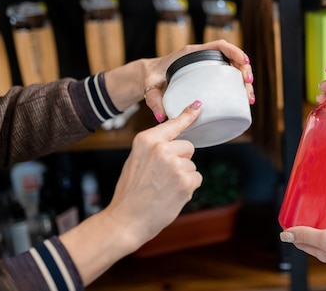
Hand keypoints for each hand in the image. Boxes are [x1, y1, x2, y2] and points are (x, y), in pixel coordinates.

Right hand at [59, 101, 204, 283]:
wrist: (126, 221)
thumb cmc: (131, 193)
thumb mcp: (136, 161)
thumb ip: (155, 148)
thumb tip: (175, 143)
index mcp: (146, 140)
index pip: (173, 124)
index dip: (188, 115)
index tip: (199, 105)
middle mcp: (161, 148)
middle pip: (188, 146)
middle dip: (181, 160)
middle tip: (162, 178)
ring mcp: (175, 164)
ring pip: (192, 165)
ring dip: (183, 177)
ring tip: (163, 189)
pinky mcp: (186, 181)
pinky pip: (196, 178)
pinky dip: (188, 188)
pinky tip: (171, 196)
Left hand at [105, 39, 254, 122]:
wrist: (148, 75)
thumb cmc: (150, 78)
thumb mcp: (150, 87)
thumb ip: (153, 100)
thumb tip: (162, 116)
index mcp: (191, 53)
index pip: (219, 45)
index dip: (235, 52)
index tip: (244, 63)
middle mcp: (201, 56)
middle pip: (231, 57)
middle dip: (244, 69)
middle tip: (248, 85)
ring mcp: (206, 65)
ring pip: (231, 68)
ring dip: (244, 80)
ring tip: (249, 98)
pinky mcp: (207, 74)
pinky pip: (227, 76)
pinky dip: (237, 86)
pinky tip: (242, 99)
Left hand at [280, 202, 325, 290]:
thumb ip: (306, 235)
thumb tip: (285, 237)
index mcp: (323, 251)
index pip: (302, 241)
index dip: (293, 231)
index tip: (287, 217)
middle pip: (315, 232)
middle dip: (307, 221)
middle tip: (301, 205)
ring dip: (324, 214)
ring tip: (318, 201)